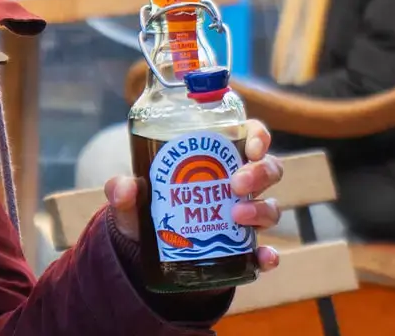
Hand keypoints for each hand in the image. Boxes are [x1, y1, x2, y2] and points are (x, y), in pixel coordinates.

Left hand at [105, 119, 282, 271]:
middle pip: (268, 168)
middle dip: (259, 172)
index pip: (249, 135)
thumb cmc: (146, 210)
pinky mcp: (242, 251)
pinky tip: (264, 259)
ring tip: (236, 217)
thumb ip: (123, 190)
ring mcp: (244, 217)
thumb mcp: (131, 199)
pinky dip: (268, 256)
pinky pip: (263, 252)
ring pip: (271, 206)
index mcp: (216, 159)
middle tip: (236, 183)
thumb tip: (126, 187)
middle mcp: (237, 184)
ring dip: (260, 210)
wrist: (147, 255)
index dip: (258, 135)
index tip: (252, 145)